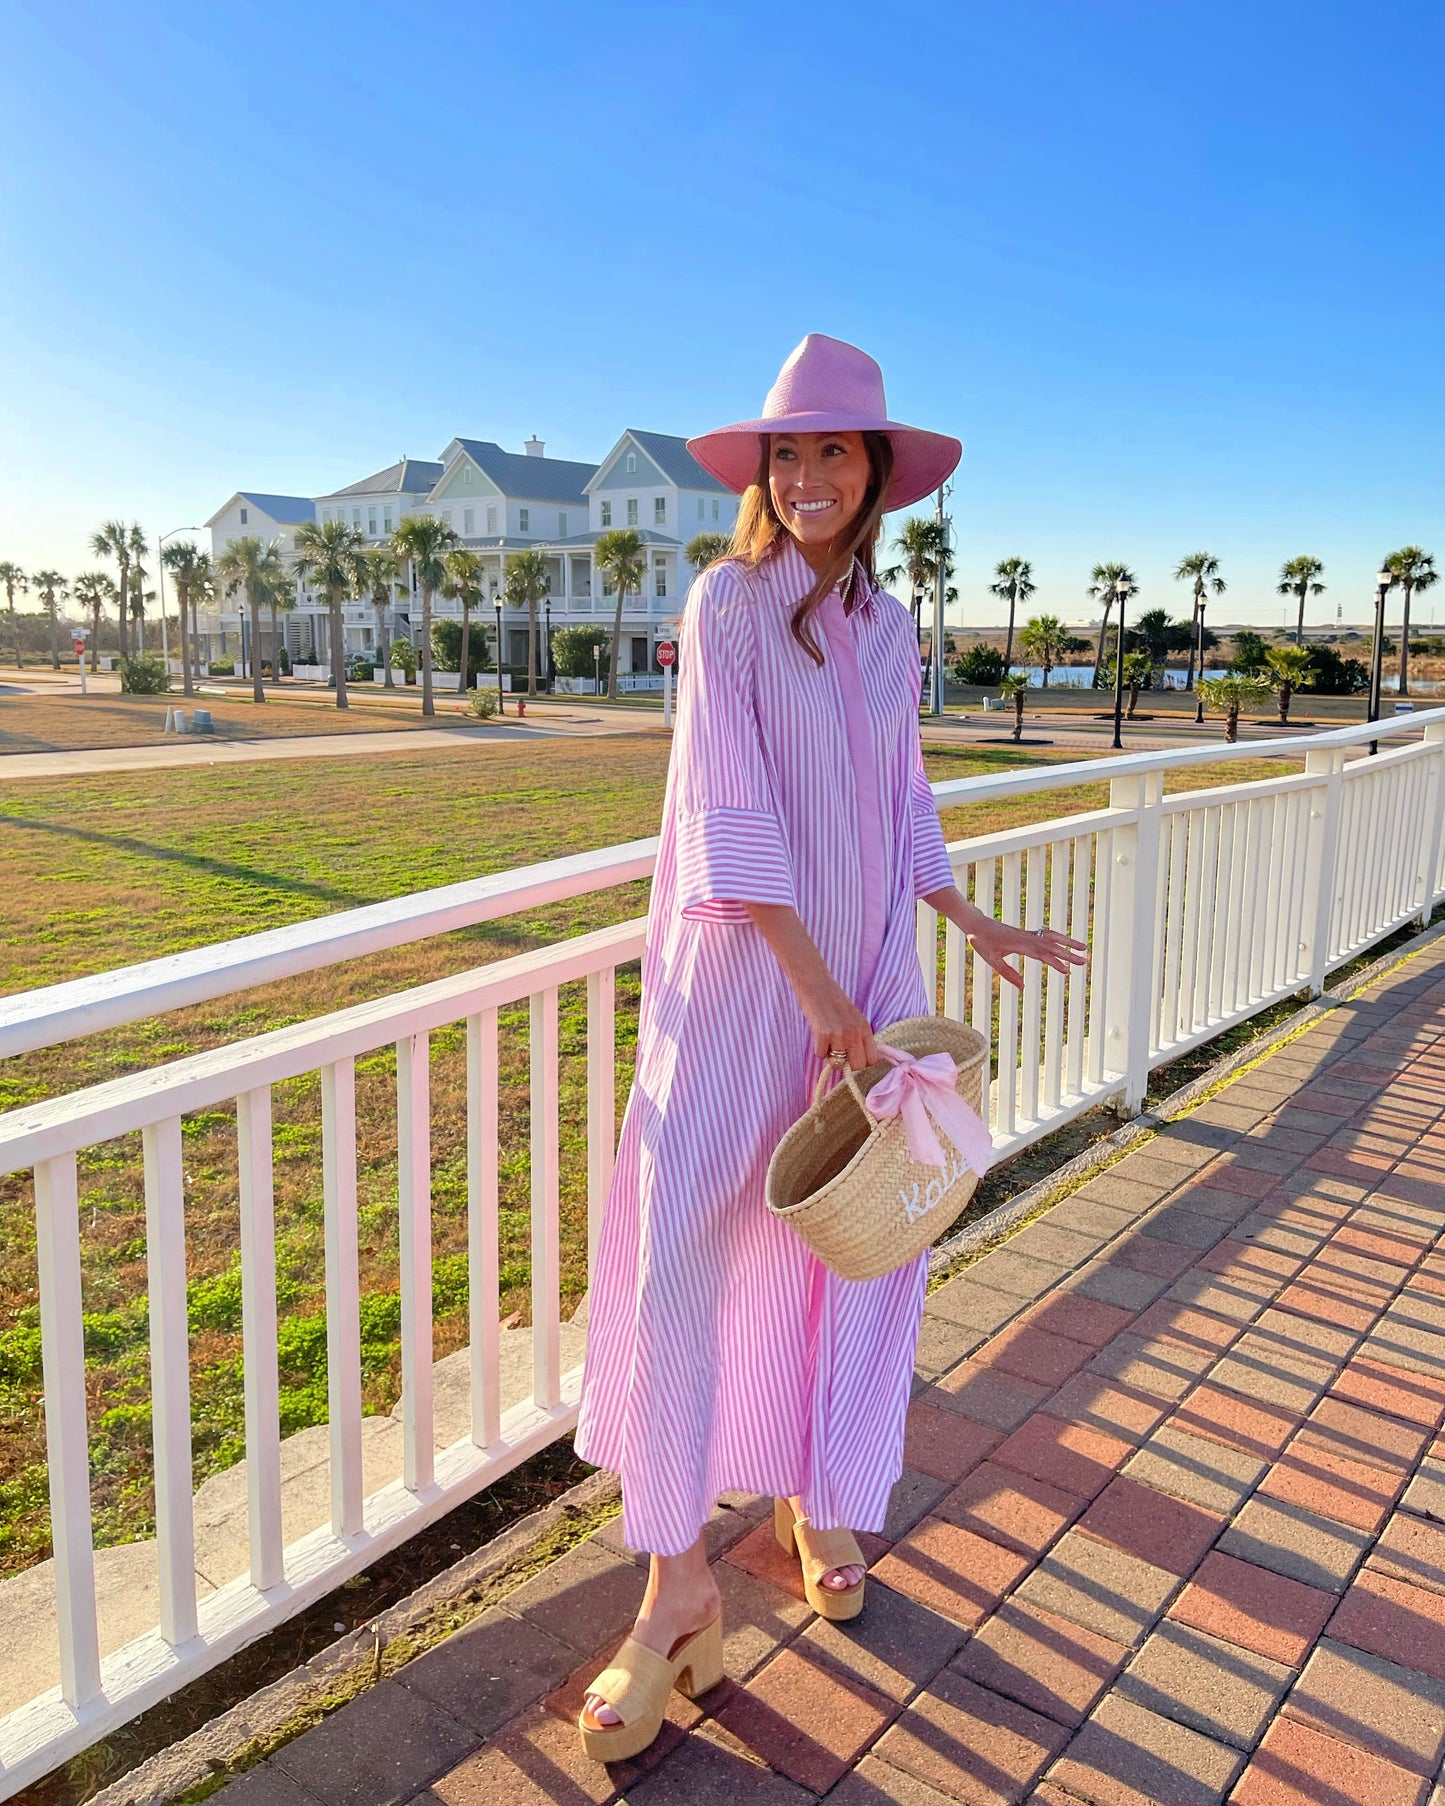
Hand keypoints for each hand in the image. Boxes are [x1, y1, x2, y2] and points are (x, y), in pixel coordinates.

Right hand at [797, 977, 879, 1070]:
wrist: (816, 985)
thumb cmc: (834, 1001)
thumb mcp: (854, 1017)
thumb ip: (859, 1036)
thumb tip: (860, 1058)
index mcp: (865, 1028)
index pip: (872, 1059)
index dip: (861, 1061)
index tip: (852, 1057)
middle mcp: (855, 1032)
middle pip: (858, 1066)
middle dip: (847, 1064)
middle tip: (839, 1053)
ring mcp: (840, 1034)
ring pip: (838, 1063)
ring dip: (830, 1055)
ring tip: (827, 1039)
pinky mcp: (823, 1034)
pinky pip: (821, 1055)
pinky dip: (818, 1048)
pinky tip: (819, 1034)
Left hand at [968, 919, 1087, 991]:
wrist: (977, 923)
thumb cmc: (982, 942)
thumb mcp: (992, 960)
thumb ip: (1008, 973)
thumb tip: (1023, 988)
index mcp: (1019, 944)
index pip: (1041, 954)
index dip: (1055, 962)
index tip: (1067, 970)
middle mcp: (1027, 938)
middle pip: (1052, 946)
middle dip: (1069, 954)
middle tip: (1085, 962)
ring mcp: (1028, 934)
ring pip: (1053, 937)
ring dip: (1069, 942)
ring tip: (1084, 948)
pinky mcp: (1027, 933)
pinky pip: (1047, 934)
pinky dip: (1059, 938)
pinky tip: (1067, 943)